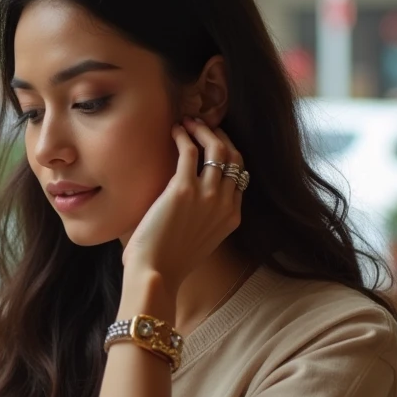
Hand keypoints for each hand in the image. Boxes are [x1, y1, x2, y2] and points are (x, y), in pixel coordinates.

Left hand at [121, 117, 243, 287]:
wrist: (155, 274)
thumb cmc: (168, 262)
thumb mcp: (199, 240)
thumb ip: (204, 218)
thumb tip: (191, 199)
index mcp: (232, 217)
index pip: (240, 175)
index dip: (228, 153)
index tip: (213, 142)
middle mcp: (225, 203)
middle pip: (234, 157)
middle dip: (220, 136)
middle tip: (203, 126)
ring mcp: (207, 196)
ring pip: (216, 149)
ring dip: (203, 130)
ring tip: (188, 122)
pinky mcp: (183, 190)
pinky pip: (189, 151)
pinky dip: (183, 136)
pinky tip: (174, 131)